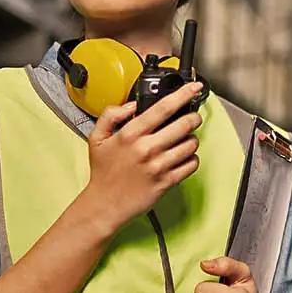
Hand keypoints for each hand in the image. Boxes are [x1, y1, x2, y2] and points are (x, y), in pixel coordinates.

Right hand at [83, 81, 203, 231]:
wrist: (104, 204)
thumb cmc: (103, 173)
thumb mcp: (97, 138)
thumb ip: (111, 115)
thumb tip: (132, 105)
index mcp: (130, 134)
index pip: (164, 108)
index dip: (183, 94)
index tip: (194, 87)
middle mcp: (147, 148)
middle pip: (185, 124)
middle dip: (193, 117)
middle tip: (191, 117)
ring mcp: (159, 166)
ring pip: (191, 144)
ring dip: (191, 139)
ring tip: (183, 140)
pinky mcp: (167, 182)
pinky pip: (192, 165)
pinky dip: (191, 159)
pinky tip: (181, 158)